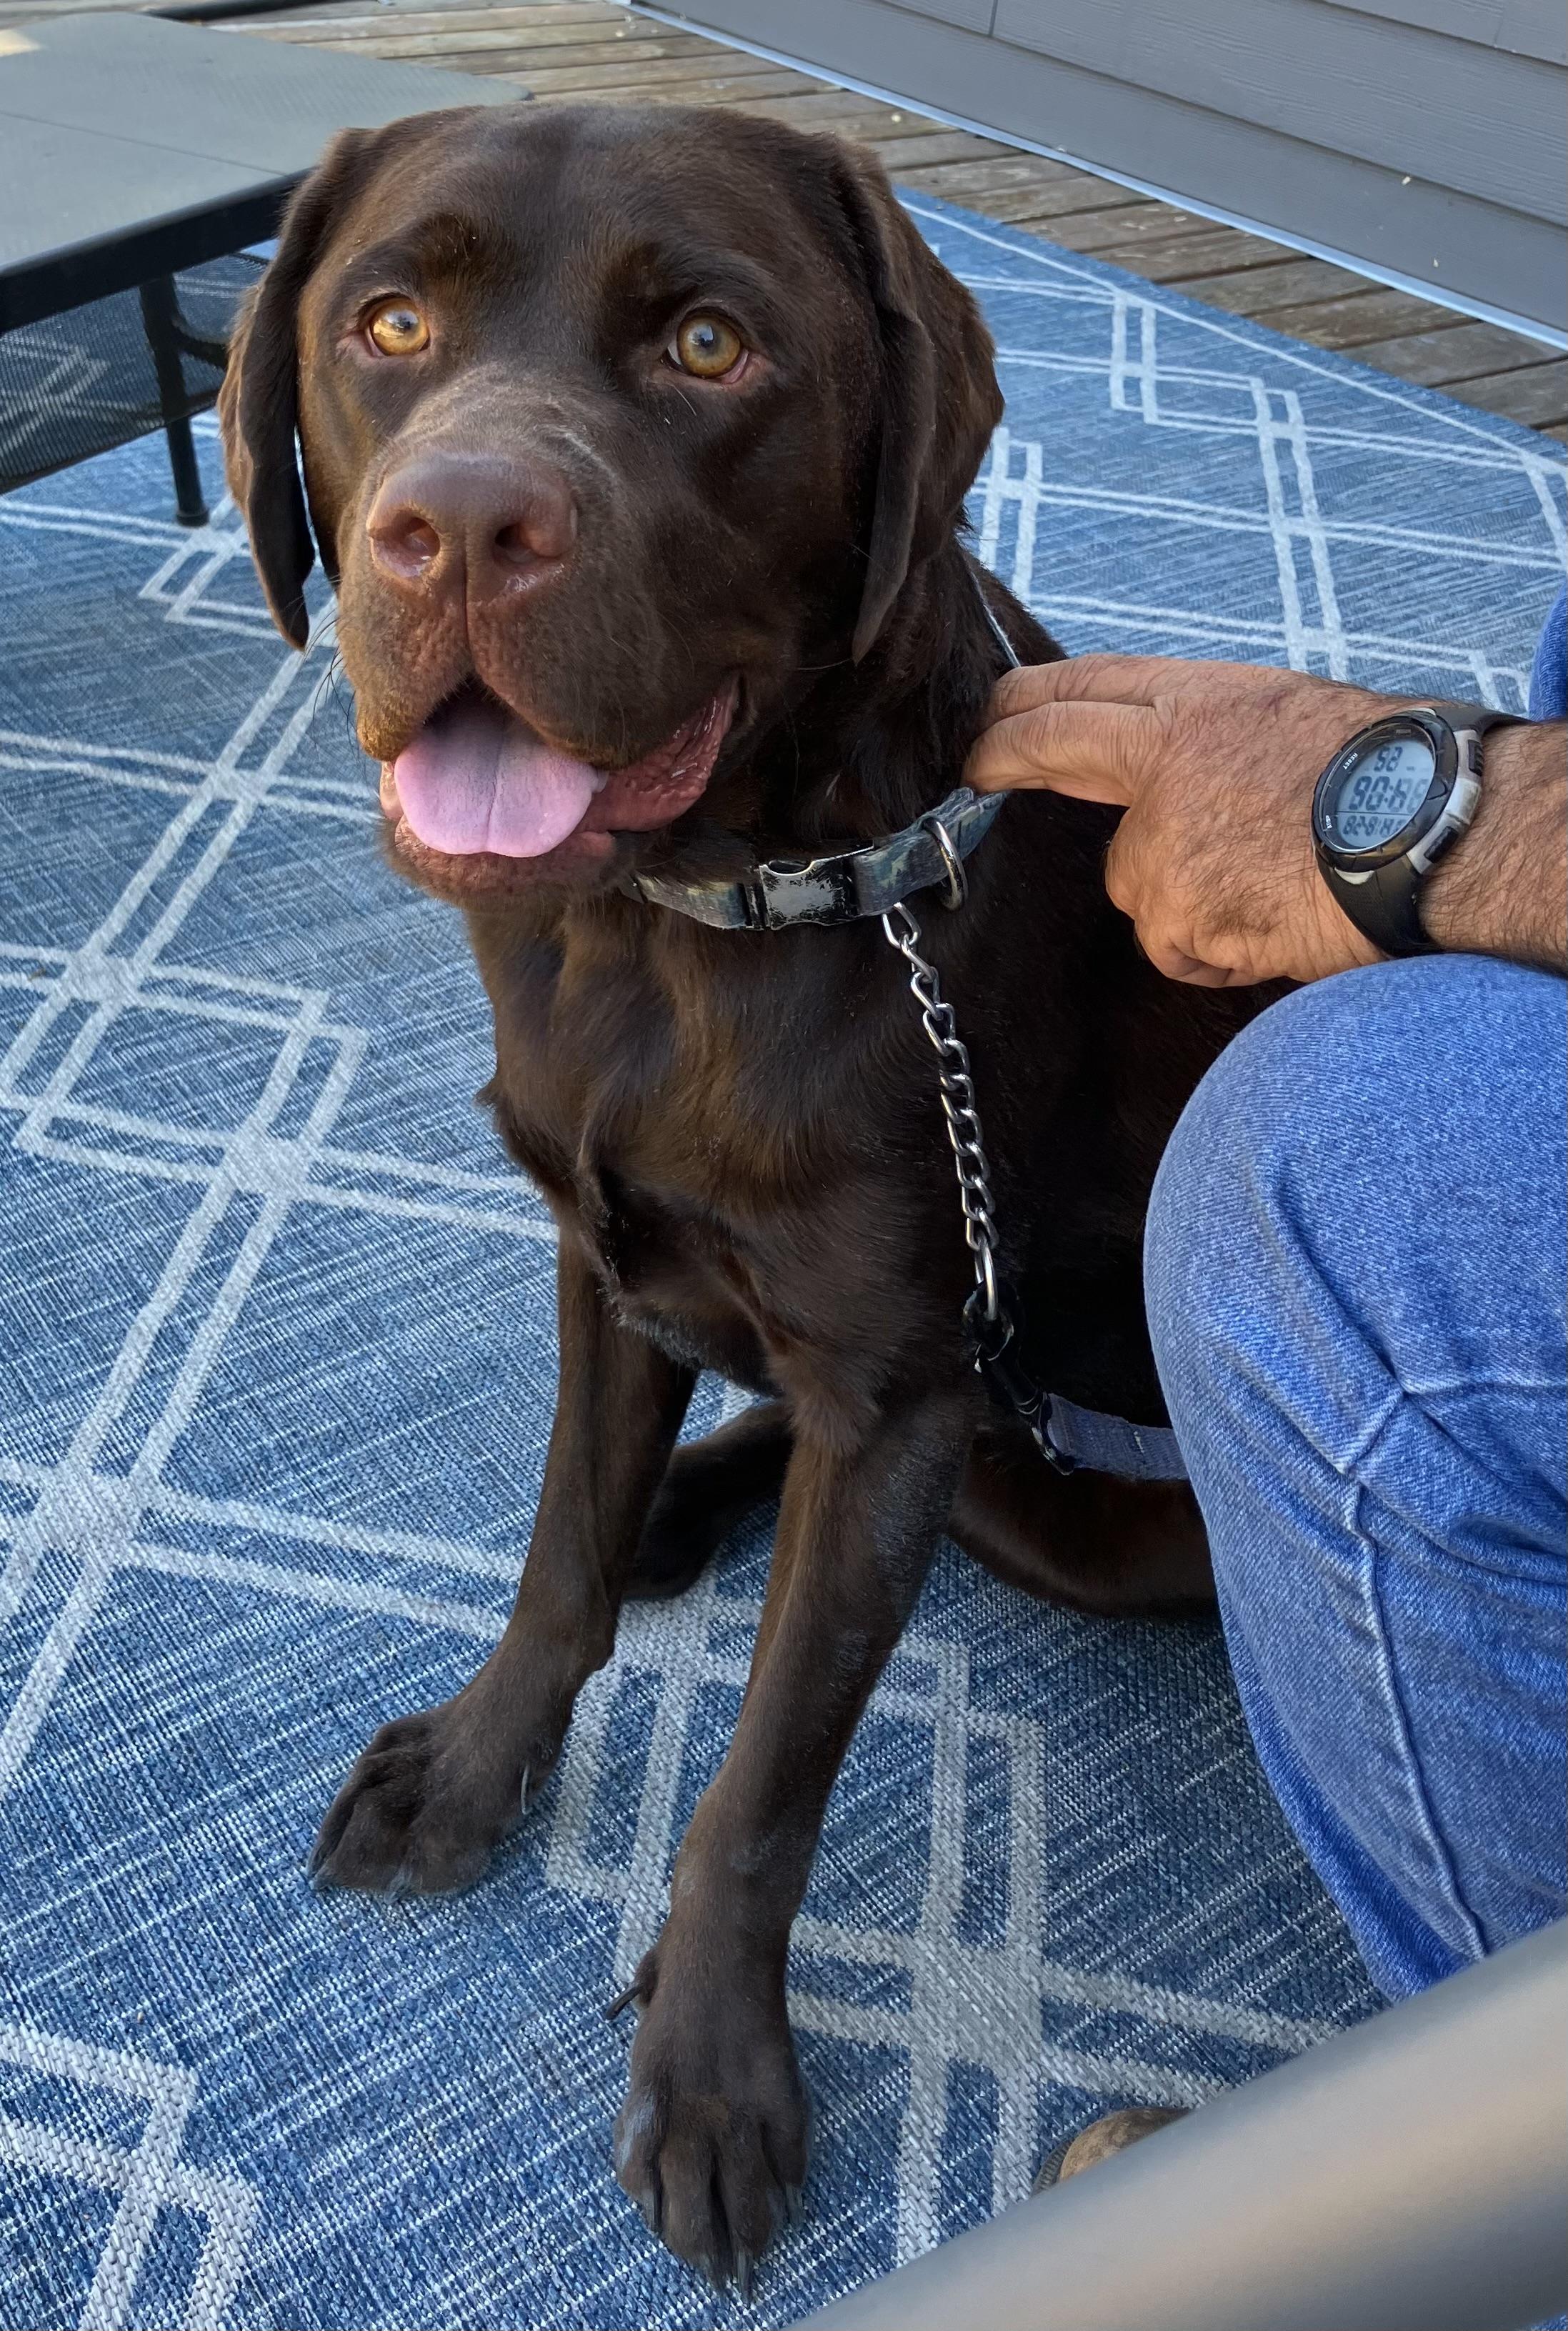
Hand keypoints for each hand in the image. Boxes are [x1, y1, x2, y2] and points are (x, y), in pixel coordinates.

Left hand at [962, 655, 1399, 985]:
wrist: (1427, 836)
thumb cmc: (1383, 781)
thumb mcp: (1289, 721)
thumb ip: (1213, 743)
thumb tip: (1175, 778)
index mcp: (1202, 702)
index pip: (1086, 687)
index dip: (1025, 704)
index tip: (991, 718)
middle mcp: (1165, 760)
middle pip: (1056, 748)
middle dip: (1004, 756)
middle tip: (978, 773)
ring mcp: (1161, 838)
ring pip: (1135, 884)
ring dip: (1186, 901)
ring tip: (1269, 886)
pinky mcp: (1173, 909)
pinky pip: (1176, 946)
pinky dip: (1218, 951)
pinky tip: (1275, 923)